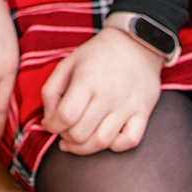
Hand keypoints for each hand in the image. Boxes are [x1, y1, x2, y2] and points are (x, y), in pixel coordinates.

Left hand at [39, 25, 164, 154]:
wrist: (137, 43)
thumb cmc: (98, 54)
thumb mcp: (68, 63)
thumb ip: (51, 89)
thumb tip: (48, 118)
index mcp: (87, 80)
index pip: (65, 116)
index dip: (51, 126)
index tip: (49, 124)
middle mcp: (108, 95)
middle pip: (80, 133)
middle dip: (65, 138)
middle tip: (63, 132)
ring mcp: (127, 106)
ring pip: (102, 142)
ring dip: (84, 148)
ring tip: (77, 141)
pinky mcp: (143, 112)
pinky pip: (129, 141)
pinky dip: (115, 146)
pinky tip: (104, 139)